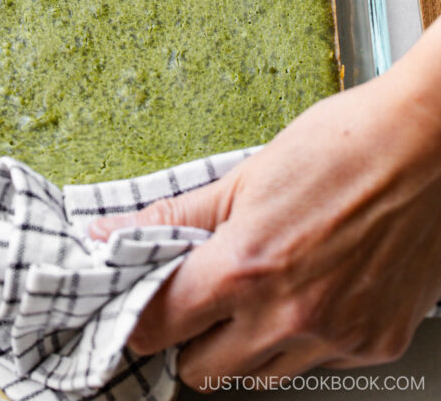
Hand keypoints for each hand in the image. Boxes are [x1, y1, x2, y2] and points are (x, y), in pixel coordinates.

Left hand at [91, 19, 440, 391]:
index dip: (141, 316)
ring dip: (248, 344)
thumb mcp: (244, 176)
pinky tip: (315, 289)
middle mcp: (291, 316)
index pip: (159, 326)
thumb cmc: (340, 145)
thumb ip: (176, 216)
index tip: (141, 304)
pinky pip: (320, 365)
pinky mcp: (377, 345)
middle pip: (202, 371)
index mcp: (246, 268)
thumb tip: (110, 232)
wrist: (426, 145)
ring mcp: (338, 337)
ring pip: (261, 376)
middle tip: (204, 294)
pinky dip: (306, 339)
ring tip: (265, 287)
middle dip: (193, 337)